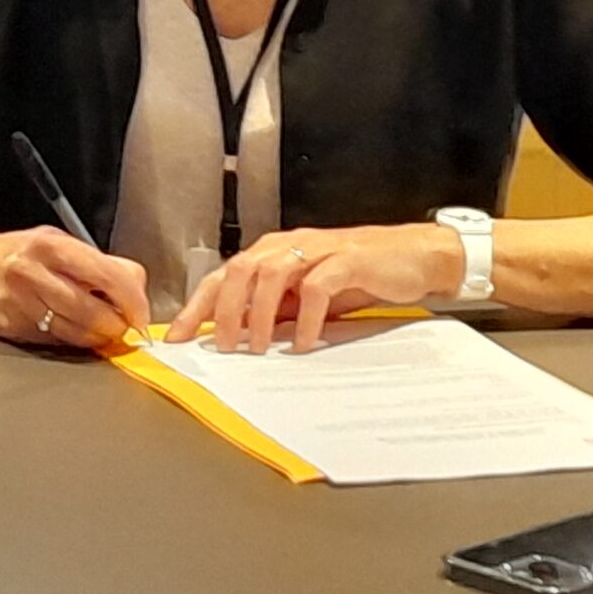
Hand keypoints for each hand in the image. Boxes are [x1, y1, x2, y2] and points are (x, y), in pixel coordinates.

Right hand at [0, 226, 150, 349]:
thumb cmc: (14, 255)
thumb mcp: (54, 242)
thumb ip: (94, 262)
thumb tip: (135, 284)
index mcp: (53, 247)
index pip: (110, 276)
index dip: (134, 300)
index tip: (140, 312)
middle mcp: (36, 274)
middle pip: (97, 313)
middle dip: (117, 325)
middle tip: (123, 325)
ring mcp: (24, 304)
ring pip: (79, 333)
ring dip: (98, 337)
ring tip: (100, 329)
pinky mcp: (16, 328)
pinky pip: (57, 342)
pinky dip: (73, 340)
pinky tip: (71, 329)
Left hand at [165, 224, 461, 353]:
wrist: (415, 256)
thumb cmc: (360, 276)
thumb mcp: (310, 296)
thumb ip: (279, 310)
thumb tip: (240, 337)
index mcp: (274, 252)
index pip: (225, 275)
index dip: (198, 305)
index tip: (177, 337)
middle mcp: (289, 245)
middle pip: (240, 270)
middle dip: (222, 310)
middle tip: (220, 348)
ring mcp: (318, 250)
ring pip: (272, 274)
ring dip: (260, 313)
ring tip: (257, 348)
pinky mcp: (348, 260)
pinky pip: (318, 287)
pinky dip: (308, 316)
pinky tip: (304, 343)